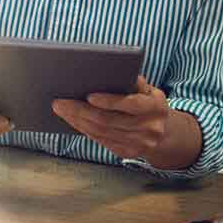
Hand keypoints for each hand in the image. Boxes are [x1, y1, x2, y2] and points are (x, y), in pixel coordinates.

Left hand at [52, 75, 169, 160]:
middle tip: (59, 102)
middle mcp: (150, 128)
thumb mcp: (147, 89)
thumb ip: (133, 81)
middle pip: (108, 120)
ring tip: (60, 110)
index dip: (109, 101)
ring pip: (102, 132)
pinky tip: (72, 120)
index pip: (130, 104)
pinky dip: (84, 130)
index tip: (88, 95)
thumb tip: (112, 69)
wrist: (163, 131)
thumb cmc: (147, 101)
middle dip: (81, 111)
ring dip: (77, 121)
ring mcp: (140, 144)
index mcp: (156, 107)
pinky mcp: (129, 153)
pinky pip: (101, 141)